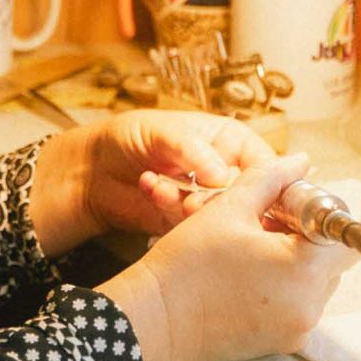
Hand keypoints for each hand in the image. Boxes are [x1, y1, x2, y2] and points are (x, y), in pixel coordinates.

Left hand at [29, 109, 278, 257]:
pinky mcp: (189, 224)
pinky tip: (149, 188)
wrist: (93, 168)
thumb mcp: (161, 131)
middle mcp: (227, 173)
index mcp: (233, 142)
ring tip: (162, 188)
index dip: (267, 182)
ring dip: (192, 207)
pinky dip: (170, 211)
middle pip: (250, 198)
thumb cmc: (131, 136)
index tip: (253, 196)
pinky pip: (195, 229)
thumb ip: (193, 150)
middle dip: (221, 200)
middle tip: (194, 200)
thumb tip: (223, 177)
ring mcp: (209, 202)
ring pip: (223, 217)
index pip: (267, 165)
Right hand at [95, 154, 357, 360]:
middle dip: (307, 239)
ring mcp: (298, 329)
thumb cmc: (187, 261)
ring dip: (296, 265)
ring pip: (317, 285)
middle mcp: (310, 306)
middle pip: (332, 262)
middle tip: (266, 226)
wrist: (152, 318)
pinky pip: (299, 307)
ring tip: (252, 253)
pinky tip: (247, 278)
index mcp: (302, 268)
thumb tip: (301, 161)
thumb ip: (271, 179)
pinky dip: (283, 290)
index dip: (318, 215)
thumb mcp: (229, 209)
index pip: (343, 236)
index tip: (288, 209)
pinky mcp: (283, 343)